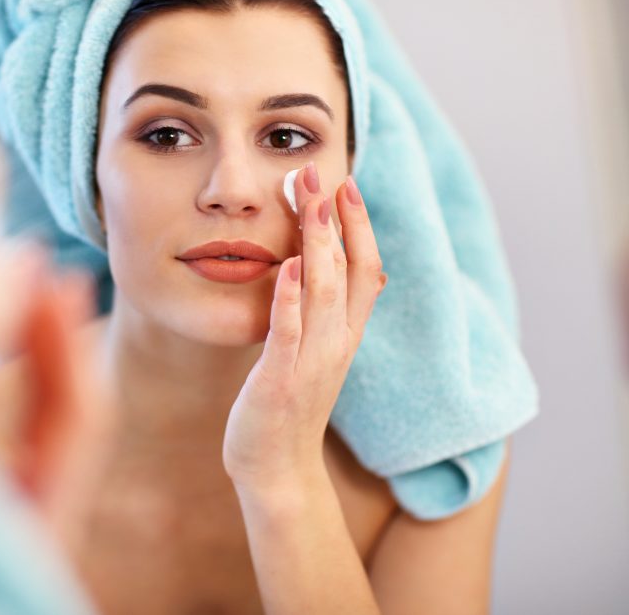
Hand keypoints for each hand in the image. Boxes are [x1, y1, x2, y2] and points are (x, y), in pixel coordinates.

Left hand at [223, 162, 387, 496]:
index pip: (366, 270)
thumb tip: (357, 275)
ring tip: (310, 202)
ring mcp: (312, 362)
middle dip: (337, 219)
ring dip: (318, 244)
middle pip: (349, 270)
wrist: (276, 470)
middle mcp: (337, 344)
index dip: (360, 226)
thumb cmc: (287, 407)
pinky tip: (284, 267)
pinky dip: (290, 301)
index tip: (346, 184)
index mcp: (344, 335)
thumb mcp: (315, 354)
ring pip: (326, 294)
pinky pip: (289, 335)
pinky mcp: (281, 382)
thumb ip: (331, 315)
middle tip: (320, 172)